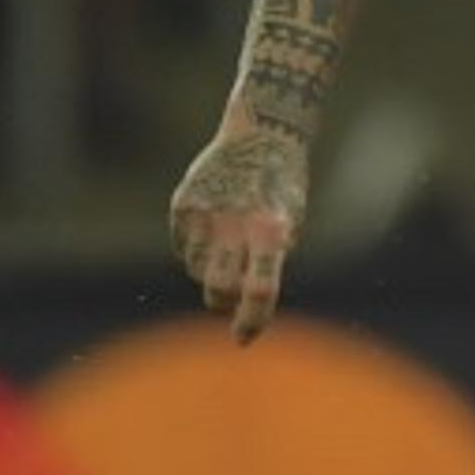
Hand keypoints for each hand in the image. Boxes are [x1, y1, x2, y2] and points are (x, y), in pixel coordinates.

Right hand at [168, 120, 309, 343]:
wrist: (262, 136)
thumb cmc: (284, 188)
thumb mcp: (292, 224)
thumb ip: (268, 262)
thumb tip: (241, 303)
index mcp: (272, 231)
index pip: (259, 290)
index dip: (251, 320)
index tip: (243, 338)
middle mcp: (236, 223)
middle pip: (218, 289)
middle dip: (223, 304)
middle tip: (229, 302)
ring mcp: (204, 214)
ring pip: (197, 270)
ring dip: (210, 274)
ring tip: (229, 249)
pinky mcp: (182, 205)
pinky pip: (183, 248)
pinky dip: (197, 252)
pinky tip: (214, 230)